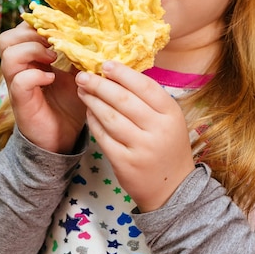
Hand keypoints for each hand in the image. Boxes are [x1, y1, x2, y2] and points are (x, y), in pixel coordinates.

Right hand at [0, 21, 85, 153]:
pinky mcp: (22, 101)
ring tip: (52, 58)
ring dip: (33, 50)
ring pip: (9, 54)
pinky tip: (51, 78)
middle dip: (31, 34)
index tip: (59, 27)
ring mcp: (17, 84)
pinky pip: (20, 80)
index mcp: (32, 58)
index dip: (37, 23)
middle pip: (7, 38)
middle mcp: (20, 68)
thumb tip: (96, 33)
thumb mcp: (79, 73)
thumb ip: (80, 54)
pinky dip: (36, 75)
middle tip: (53, 42)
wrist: (64, 137)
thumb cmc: (71, 103)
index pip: (21, 29)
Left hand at [76, 61, 194, 211]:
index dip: (123, 73)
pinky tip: (88, 112)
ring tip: (82, 90)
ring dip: (93, 101)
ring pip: (110, 117)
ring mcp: (141, 148)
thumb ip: (149, 99)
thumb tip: (118, 75)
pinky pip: (104, 137)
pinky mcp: (125, 163)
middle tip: (83, 75)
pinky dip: (93, 122)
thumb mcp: (169, 119)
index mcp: (170, 113)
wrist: (172, 189)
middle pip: (123, 100)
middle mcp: (158, 129)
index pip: (145, 86)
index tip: (105, 64)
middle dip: (100, 85)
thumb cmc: (168, 146)